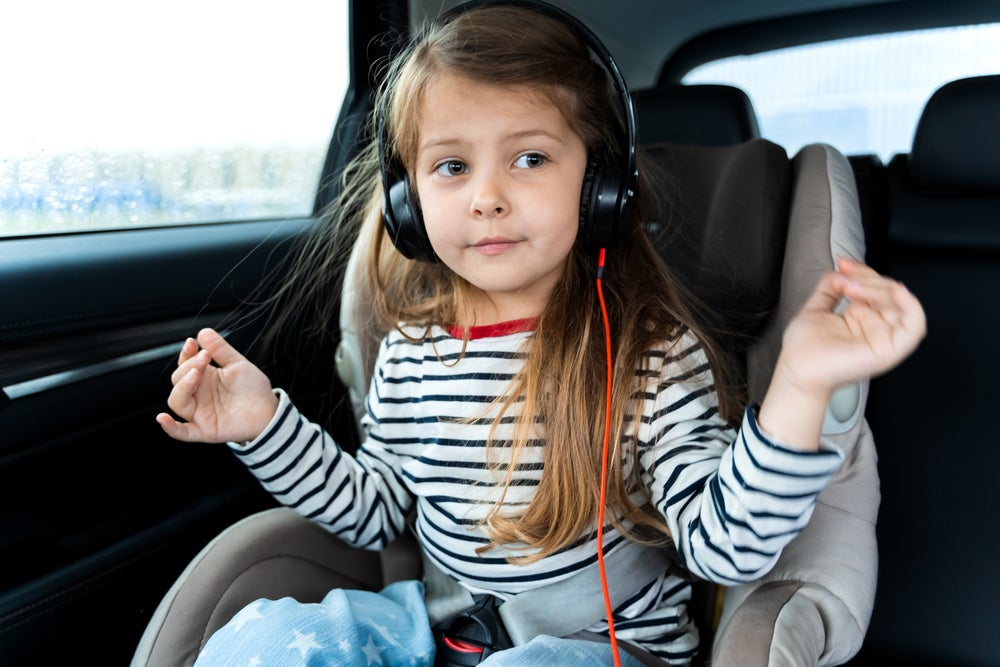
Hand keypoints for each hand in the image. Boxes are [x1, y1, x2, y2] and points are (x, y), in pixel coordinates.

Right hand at [156, 328, 278, 442]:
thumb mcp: (238, 365)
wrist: (270, 410)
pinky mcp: (206, 430)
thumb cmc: (253, 389)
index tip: (192, 343)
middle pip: (178, 381)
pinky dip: (170, 428)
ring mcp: (200, 413)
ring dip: (182, 387)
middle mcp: (198, 395)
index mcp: (203, 378)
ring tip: (196, 374)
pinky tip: (163, 418)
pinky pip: (182, 432)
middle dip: (187, 367)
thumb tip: (203, 332)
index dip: (185, 354)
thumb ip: (221, 350)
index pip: (184, 365)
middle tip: (204, 358)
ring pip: (177, 401)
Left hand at [758, 257, 924, 447]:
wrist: (796, 369)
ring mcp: (885, 339)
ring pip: (901, 304)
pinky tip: (897, 292)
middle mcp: (877, 327)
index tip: (843, 264)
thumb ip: (830, 288)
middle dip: (869, 278)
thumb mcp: (817, 308)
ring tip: (852, 287)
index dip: (863, 271)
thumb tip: (841, 271)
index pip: (876, 287)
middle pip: (889, 292)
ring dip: (880, 288)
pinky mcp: (890, 351)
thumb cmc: (804, 347)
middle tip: (845, 278)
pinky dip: (911, 307)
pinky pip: (914, 327)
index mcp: (863, 317)